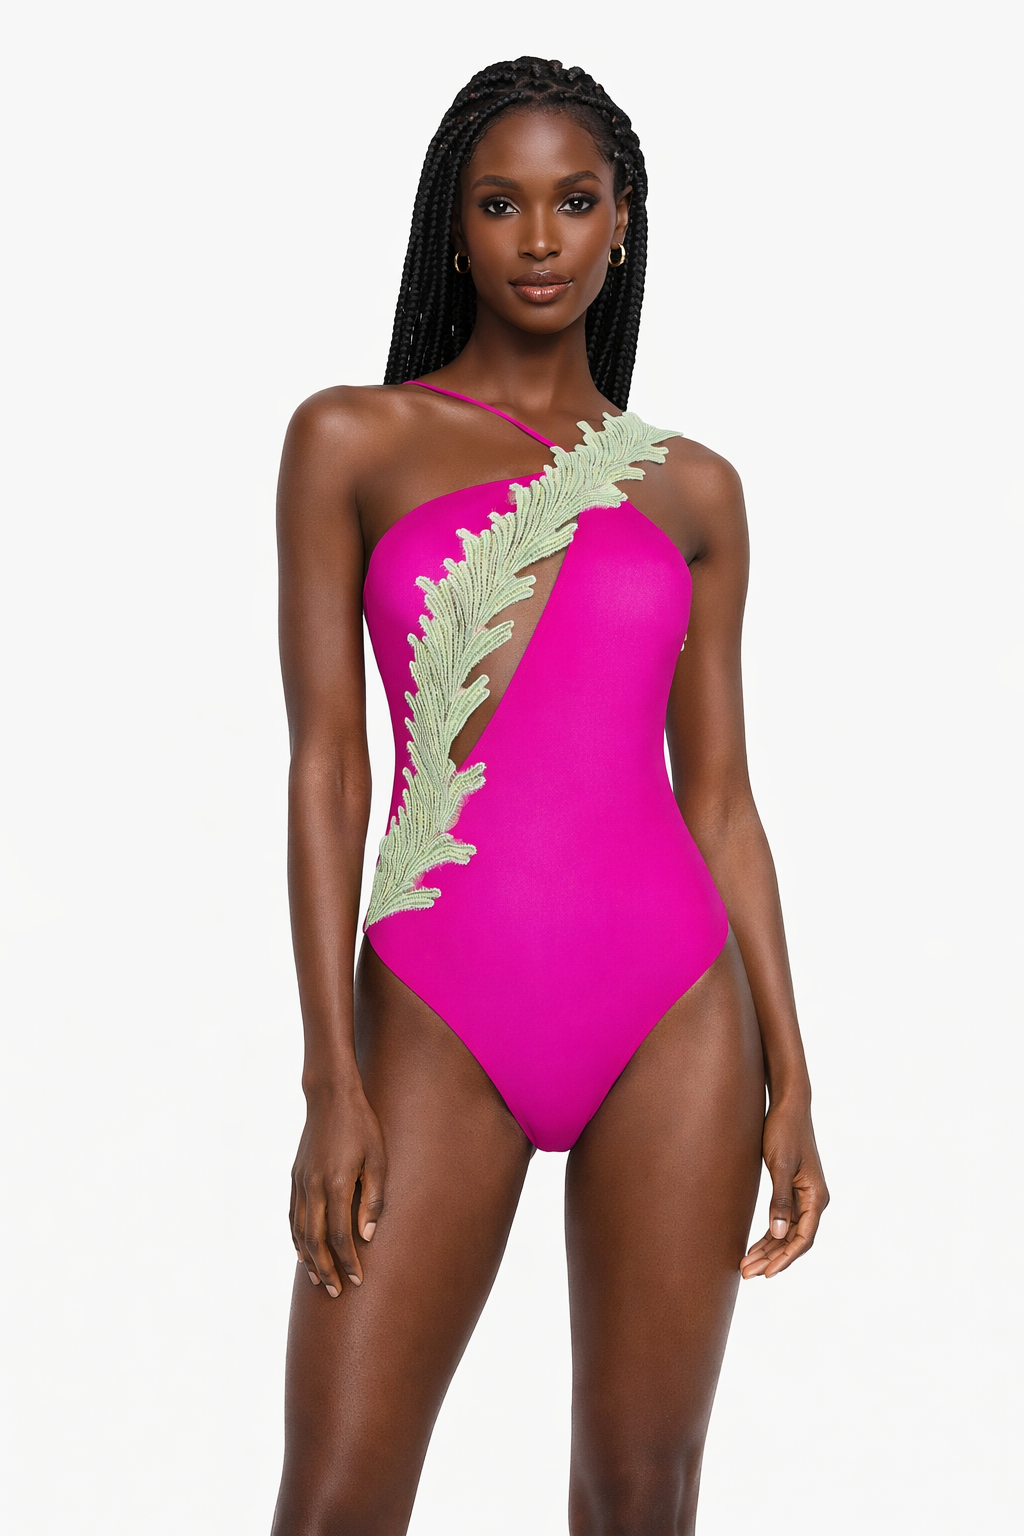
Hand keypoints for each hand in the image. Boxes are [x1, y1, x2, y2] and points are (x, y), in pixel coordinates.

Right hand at [290, 1080, 385, 1296]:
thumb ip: (374, 1198)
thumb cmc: (361, 1126)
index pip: (341, 1235)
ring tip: (318, 1281)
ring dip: (309, 1259)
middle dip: (326, 1269)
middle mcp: (314, 1187)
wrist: (330, 1097)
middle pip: (316, 1240)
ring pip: (300, 1231)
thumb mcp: (378, 1158)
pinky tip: (301, 1252)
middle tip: (336, 1293)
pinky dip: (296, 1238)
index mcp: (337, 1184)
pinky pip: (292, 1215)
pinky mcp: (295, 1176)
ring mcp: (301, 1182)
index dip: (348, 1261)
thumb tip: (368, 1235)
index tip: (357, 1281)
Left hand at [741, 1099, 827, 1278]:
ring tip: (745, 1265)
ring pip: (787, 1233)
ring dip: (768, 1250)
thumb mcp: (781, 1165)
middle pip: (793, 1240)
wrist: (788, 1106)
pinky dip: (769, 1235)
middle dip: (771, 1258)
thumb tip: (777, 1233)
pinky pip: (782, 1221)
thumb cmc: (784, 1131)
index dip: (785, 1258)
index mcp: (816, 1197)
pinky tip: (754, 1246)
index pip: (803, 1238)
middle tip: (746, 1273)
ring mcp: (804, 1196)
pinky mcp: (793, 1190)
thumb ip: (780, 1199)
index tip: (767, 1273)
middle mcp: (814, 1200)